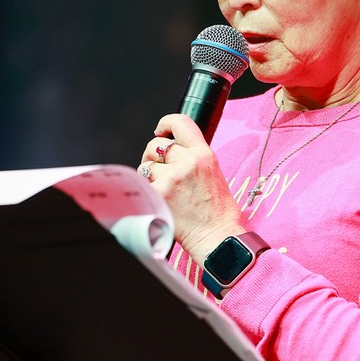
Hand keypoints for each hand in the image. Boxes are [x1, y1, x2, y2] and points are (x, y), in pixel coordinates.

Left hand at [137, 114, 245, 264]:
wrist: (217, 237)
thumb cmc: (217, 212)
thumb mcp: (213, 174)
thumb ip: (194, 158)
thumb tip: (171, 150)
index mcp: (204, 154)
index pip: (181, 122)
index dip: (166, 123)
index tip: (161, 130)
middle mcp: (187, 162)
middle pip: (156, 145)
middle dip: (154, 156)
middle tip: (160, 171)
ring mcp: (171, 178)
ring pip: (146, 166)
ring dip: (149, 176)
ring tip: (164, 191)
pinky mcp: (158, 194)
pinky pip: (142, 186)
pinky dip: (146, 193)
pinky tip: (159, 202)